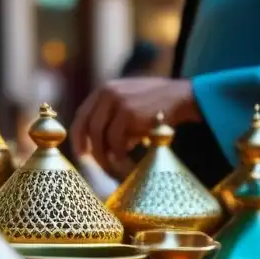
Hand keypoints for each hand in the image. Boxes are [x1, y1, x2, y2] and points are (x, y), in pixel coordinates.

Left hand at [70, 78, 201, 170]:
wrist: (181, 97)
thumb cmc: (157, 106)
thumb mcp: (129, 105)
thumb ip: (112, 120)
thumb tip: (99, 149)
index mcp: (104, 90)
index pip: (81, 115)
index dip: (78, 137)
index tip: (81, 154)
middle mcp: (106, 93)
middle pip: (86, 127)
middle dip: (88, 150)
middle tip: (95, 166)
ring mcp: (116, 101)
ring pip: (99, 136)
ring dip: (104, 157)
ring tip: (114, 168)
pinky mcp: (128, 112)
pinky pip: (115, 141)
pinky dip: (119, 156)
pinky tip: (126, 162)